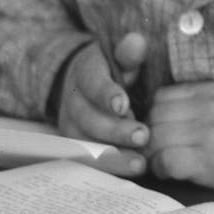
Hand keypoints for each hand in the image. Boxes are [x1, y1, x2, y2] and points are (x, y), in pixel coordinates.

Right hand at [55, 33, 149, 174]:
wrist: (80, 85)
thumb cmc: (109, 70)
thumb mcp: (117, 56)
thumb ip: (128, 52)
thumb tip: (137, 41)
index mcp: (84, 75)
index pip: (92, 84)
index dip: (106, 94)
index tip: (123, 104)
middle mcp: (73, 104)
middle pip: (89, 119)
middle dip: (116, 130)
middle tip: (143, 135)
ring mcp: (71, 128)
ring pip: (86, 146)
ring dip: (113, 156)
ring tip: (140, 163)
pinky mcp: (76, 148)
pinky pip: (89, 162)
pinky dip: (109, 169)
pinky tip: (130, 173)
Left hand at [146, 81, 213, 191]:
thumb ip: (192, 104)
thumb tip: (150, 115)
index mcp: (211, 90)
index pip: (161, 96)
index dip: (153, 116)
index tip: (158, 131)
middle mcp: (209, 106)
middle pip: (155, 116)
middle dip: (149, 136)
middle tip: (154, 150)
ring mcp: (209, 132)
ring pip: (157, 138)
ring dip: (152, 154)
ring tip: (162, 162)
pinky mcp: (207, 159)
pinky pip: (167, 160)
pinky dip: (161, 169)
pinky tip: (170, 172)